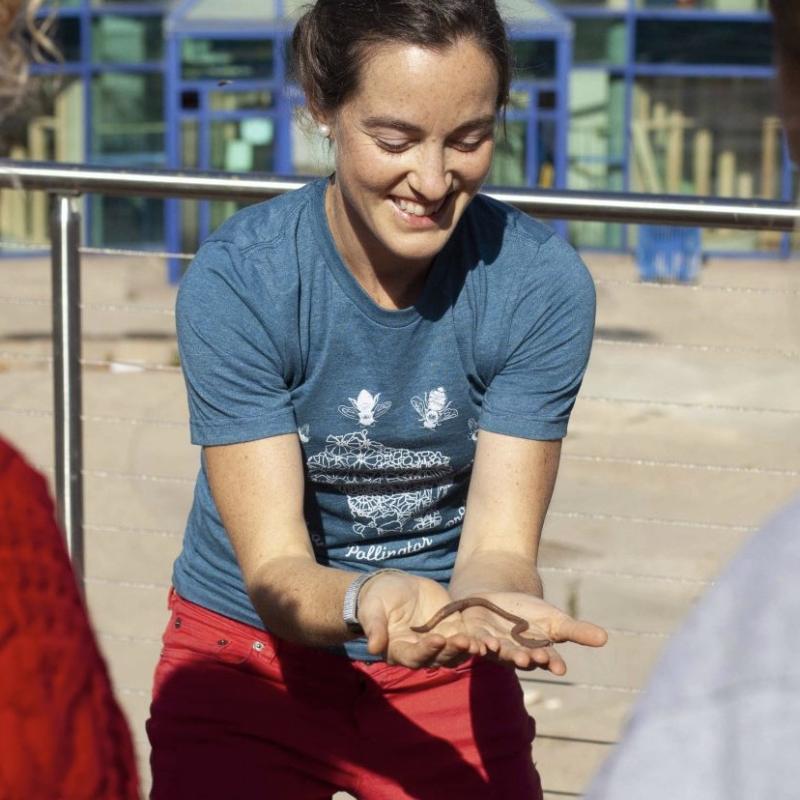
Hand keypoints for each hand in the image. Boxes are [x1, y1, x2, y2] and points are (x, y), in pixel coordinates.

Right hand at [357, 571, 484, 668]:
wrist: (391, 588)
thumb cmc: (376, 600)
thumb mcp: (372, 611)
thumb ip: (375, 628)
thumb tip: (373, 647)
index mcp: (400, 650)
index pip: (414, 655)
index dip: (426, 650)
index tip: (437, 640)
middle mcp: (421, 651)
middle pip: (439, 657)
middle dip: (452, 651)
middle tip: (464, 642)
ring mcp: (438, 641)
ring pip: (455, 652)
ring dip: (467, 650)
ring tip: (479, 644)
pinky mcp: (451, 628)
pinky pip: (466, 637)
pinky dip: (476, 640)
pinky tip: (488, 640)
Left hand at [457, 592, 606, 673]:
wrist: (499, 600)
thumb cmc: (531, 613)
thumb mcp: (555, 619)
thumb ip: (576, 631)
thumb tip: (605, 638)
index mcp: (538, 652)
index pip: (548, 659)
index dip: (552, 662)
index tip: (559, 667)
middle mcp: (516, 654)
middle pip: (522, 658)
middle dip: (525, 658)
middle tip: (531, 659)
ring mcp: (495, 647)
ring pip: (498, 652)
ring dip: (499, 652)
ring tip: (499, 647)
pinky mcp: (475, 636)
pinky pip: (475, 641)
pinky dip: (476, 643)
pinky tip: (479, 643)